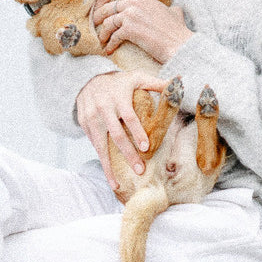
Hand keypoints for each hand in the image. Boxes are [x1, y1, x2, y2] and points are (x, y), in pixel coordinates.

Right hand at [76, 71, 168, 190]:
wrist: (87, 79)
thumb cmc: (118, 81)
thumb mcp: (136, 77)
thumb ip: (155, 83)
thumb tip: (177, 83)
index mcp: (118, 97)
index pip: (129, 117)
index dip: (137, 132)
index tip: (146, 147)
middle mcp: (103, 108)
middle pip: (116, 135)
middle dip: (128, 154)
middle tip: (140, 170)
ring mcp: (91, 118)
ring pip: (100, 145)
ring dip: (109, 166)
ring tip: (117, 184)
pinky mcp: (84, 125)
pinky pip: (94, 145)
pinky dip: (101, 160)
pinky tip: (109, 174)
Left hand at [92, 0, 192, 63]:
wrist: (179, 45)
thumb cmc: (176, 31)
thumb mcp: (172, 12)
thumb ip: (166, 8)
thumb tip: (172, 9)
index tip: (101, 6)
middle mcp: (134, 1)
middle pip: (106, 6)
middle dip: (98, 16)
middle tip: (96, 24)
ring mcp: (131, 14)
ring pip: (107, 22)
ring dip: (103, 33)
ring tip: (103, 40)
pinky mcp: (129, 29)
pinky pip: (113, 36)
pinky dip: (110, 44)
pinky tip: (110, 50)